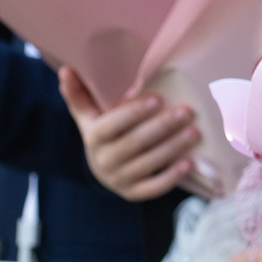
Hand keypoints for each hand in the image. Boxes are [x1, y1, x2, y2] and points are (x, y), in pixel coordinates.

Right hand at [57, 67, 199, 200]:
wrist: (103, 169)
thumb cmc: (103, 132)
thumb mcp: (89, 115)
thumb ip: (80, 94)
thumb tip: (67, 69)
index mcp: (94, 137)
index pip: (112, 125)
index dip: (134, 113)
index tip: (158, 98)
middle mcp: (104, 160)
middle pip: (135, 143)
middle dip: (162, 126)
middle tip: (187, 111)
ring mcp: (119, 179)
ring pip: (148, 164)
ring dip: (173, 148)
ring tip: (195, 132)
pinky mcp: (134, 193)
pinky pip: (154, 187)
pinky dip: (172, 176)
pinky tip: (191, 162)